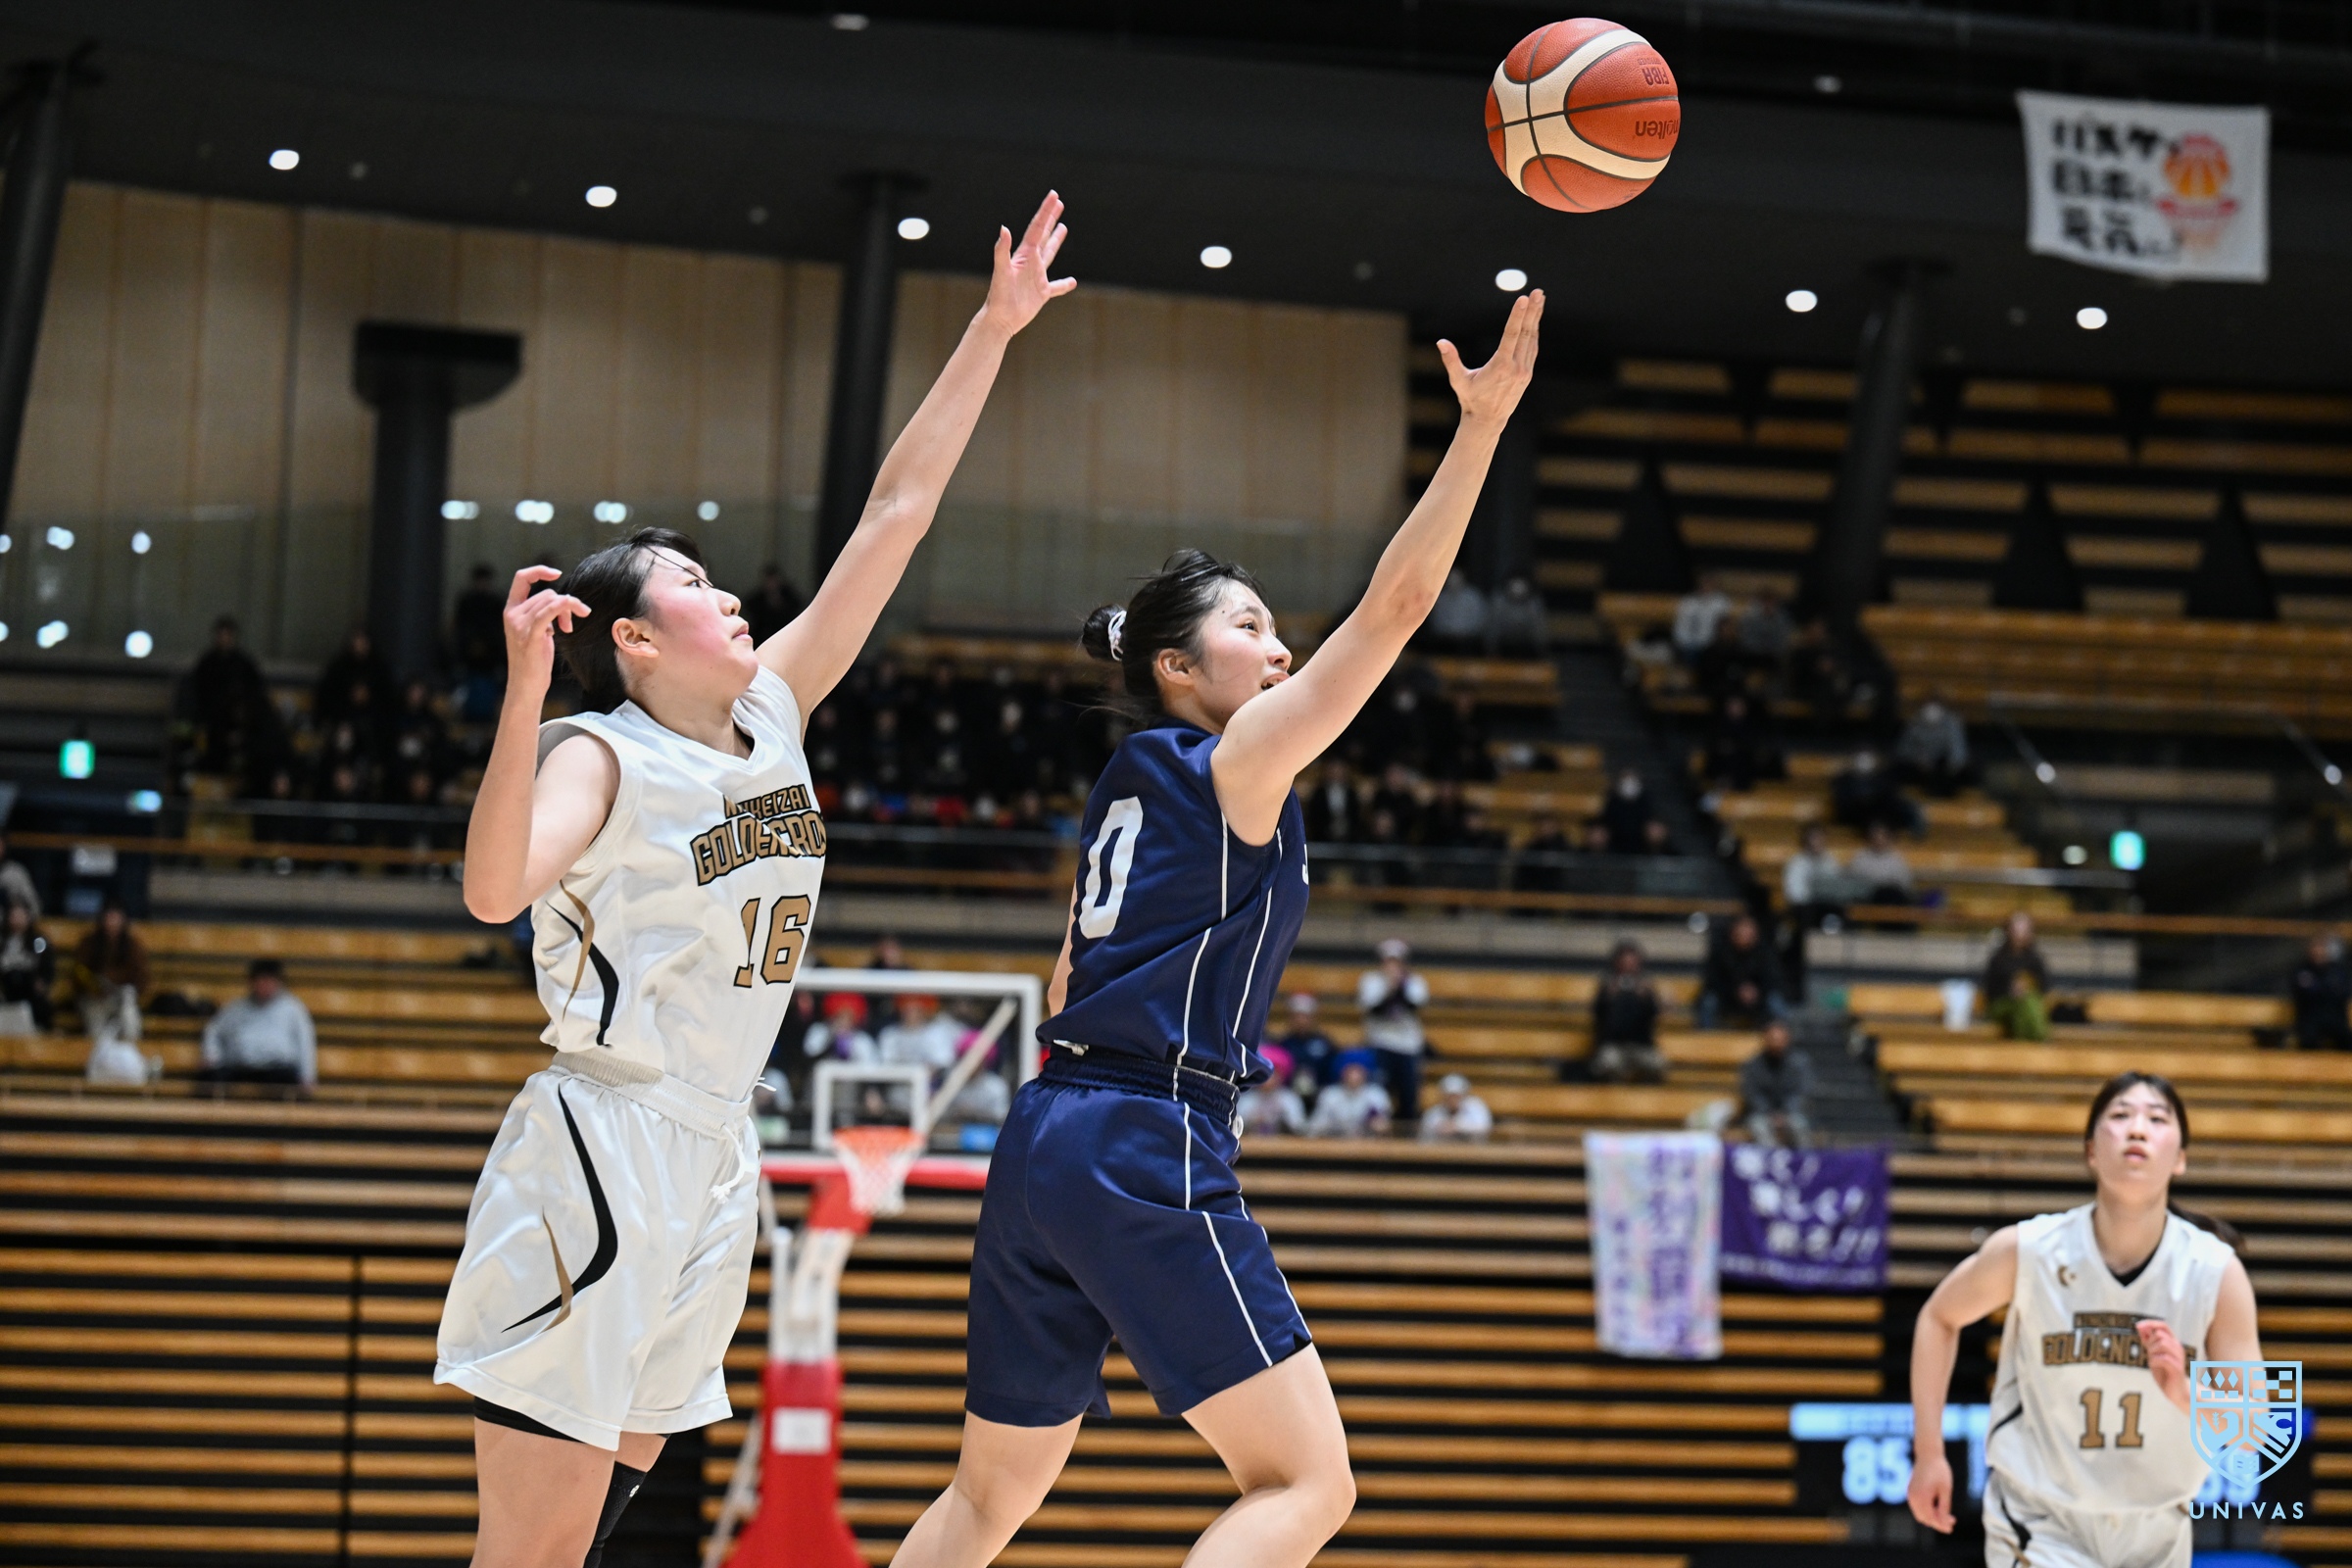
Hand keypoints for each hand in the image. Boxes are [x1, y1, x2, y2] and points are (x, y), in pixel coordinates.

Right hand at [503, 566, 589, 704]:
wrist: (526, 686)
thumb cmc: (534, 661)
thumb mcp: (535, 632)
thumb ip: (541, 615)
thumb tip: (560, 601)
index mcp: (511, 610)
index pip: (521, 578)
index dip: (538, 571)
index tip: (557, 573)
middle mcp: (512, 614)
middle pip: (546, 593)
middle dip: (564, 604)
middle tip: (569, 624)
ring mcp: (519, 624)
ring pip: (552, 600)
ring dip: (569, 610)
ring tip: (568, 628)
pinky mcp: (531, 635)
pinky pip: (550, 610)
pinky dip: (564, 608)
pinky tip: (569, 622)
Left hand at [979, 190, 1075, 335]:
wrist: (999, 318)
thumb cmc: (998, 296)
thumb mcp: (1001, 271)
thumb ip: (1002, 250)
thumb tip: (1004, 229)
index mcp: (1024, 254)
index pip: (1037, 228)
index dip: (1046, 211)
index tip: (1054, 196)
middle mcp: (1031, 262)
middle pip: (1043, 235)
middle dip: (1050, 218)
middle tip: (1058, 202)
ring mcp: (1036, 276)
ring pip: (1049, 253)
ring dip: (1056, 240)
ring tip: (1063, 227)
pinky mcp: (1041, 293)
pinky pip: (1056, 287)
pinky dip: (1064, 284)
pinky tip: (1072, 282)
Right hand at [1438, 288, 1542, 430]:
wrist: (1488, 420)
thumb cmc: (1470, 399)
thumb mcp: (1458, 380)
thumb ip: (1451, 360)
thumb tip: (1441, 342)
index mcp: (1500, 366)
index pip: (1511, 335)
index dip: (1517, 316)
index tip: (1523, 299)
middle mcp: (1516, 367)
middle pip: (1525, 333)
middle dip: (1532, 310)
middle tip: (1537, 292)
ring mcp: (1524, 370)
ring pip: (1531, 338)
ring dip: (1535, 318)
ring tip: (1539, 299)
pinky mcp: (1527, 373)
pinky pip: (1532, 347)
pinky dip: (1534, 331)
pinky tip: (1534, 320)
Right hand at [1906, 1446, 1954, 1532]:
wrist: (1928, 1454)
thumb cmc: (1940, 1470)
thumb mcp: (1945, 1490)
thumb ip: (1944, 1508)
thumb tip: (1945, 1523)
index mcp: (1921, 1497)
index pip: (1930, 1518)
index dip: (1941, 1525)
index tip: (1951, 1527)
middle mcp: (1913, 1497)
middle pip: (1924, 1518)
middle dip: (1937, 1522)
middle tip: (1951, 1521)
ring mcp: (1910, 1494)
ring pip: (1920, 1513)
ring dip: (1932, 1517)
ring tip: (1946, 1515)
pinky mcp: (1910, 1490)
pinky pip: (1917, 1506)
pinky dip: (1927, 1510)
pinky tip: (1938, 1507)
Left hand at [2140, 1319, 2190, 1410]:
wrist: (2176, 1390)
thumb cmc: (2164, 1371)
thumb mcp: (2153, 1354)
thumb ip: (2148, 1341)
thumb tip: (2139, 1327)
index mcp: (2172, 1342)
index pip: (2163, 1326)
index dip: (2150, 1323)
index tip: (2137, 1326)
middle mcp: (2177, 1348)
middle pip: (2160, 1335)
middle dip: (2149, 1342)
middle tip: (2149, 1354)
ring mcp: (2179, 1358)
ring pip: (2162, 1344)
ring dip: (2152, 1352)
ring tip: (2153, 1360)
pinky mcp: (2177, 1368)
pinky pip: (2163, 1358)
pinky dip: (2154, 1361)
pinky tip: (2154, 1366)